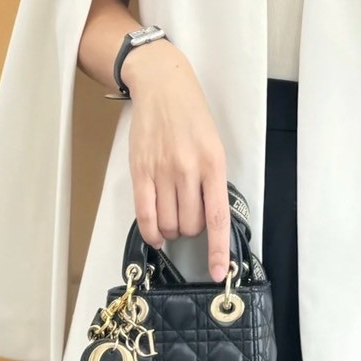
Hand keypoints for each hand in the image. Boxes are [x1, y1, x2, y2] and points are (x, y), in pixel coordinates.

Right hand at [123, 43, 232, 282]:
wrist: (163, 87)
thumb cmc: (193, 117)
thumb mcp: (214, 146)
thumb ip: (212, 181)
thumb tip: (209, 220)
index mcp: (214, 164)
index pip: (217, 218)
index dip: (218, 250)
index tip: (220, 274)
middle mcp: (188, 170)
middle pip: (190, 225)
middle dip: (192, 231)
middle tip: (191, 218)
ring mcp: (162, 171)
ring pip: (169, 224)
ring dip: (173, 230)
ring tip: (174, 216)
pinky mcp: (140, 171)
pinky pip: (145, 215)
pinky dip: (152, 231)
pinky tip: (157, 233)